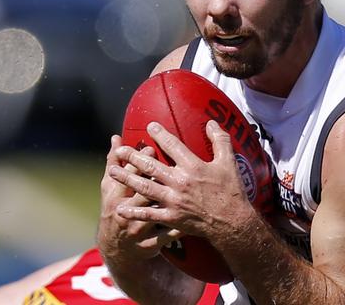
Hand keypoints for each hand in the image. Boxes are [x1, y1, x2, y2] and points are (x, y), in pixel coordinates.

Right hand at [97, 134, 182, 261]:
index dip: (139, 161)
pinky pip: (168, 234)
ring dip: (170, 201)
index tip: (152, 149)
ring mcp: (139, 228)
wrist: (117, 249)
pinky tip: (196, 218)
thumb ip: (113, 161)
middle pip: (143, 190)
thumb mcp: (109, 187)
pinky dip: (180, 228)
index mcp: (117, 195)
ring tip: (186, 189)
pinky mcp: (151, 243)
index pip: (127, 175)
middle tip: (176, 166)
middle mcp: (128, 211)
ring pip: (156, 212)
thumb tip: (116, 137)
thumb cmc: (116, 208)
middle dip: (157, 178)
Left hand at [107, 120, 254, 242]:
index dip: (160, 135)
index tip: (149, 127)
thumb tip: (212, 122)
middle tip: (120, 150)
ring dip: (127, 179)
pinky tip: (120, 207)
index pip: (173, 146)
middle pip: (151, 166)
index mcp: (193, 166)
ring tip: (113, 171)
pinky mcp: (171, 217)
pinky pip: (149, 213)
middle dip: (133, 157)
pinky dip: (134, 211)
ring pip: (144, 187)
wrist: (231, 222)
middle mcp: (180, 181)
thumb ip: (220, 140)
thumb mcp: (229, 162)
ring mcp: (173, 200)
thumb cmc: (231, 191)